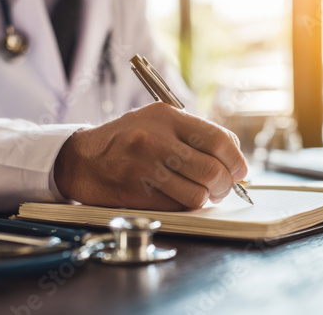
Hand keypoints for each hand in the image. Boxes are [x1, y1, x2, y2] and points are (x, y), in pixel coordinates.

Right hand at [54, 102, 247, 210]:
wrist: (82, 158)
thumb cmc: (127, 138)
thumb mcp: (158, 120)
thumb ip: (194, 132)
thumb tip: (233, 155)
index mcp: (166, 116)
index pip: (218, 140)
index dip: (237, 160)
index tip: (239, 170)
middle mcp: (156, 140)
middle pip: (212, 170)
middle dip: (225, 185)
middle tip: (222, 187)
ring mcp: (145, 168)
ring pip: (197, 194)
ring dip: (207, 198)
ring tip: (203, 193)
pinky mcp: (136, 193)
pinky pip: (177, 207)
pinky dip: (186, 205)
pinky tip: (181, 196)